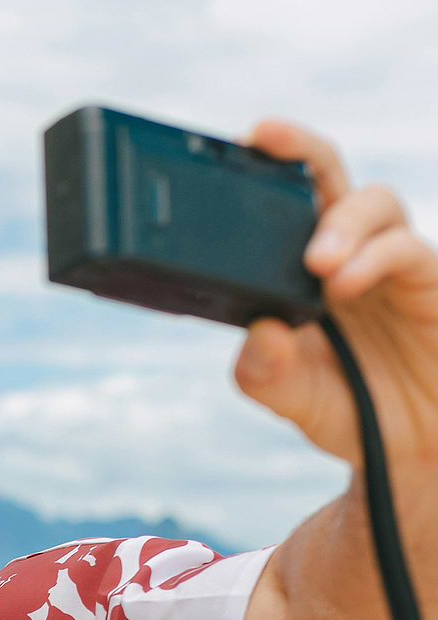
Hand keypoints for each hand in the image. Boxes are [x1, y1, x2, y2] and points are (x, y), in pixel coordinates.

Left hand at [234, 120, 437, 468]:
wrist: (411, 446)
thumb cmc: (353, 409)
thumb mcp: (294, 400)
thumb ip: (265, 374)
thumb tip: (257, 331)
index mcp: (302, 271)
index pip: (283, 204)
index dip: (261, 170)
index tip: (234, 144)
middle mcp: (347, 253)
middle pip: (328, 177)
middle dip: (299, 148)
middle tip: (264, 141)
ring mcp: (388, 263)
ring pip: (373, 202)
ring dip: (342, 221)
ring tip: (317, 263)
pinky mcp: (427, 282)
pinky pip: (405, 249)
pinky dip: (373, 259)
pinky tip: (345, 284)